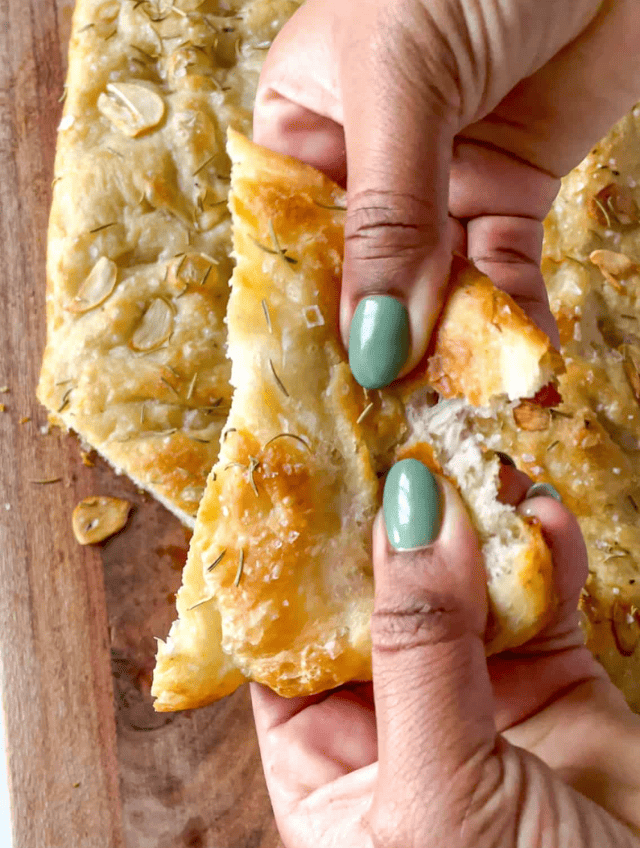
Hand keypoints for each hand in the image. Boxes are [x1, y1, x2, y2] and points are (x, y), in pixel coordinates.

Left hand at [251, 463, 639, 847]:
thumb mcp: (436, 797)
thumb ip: (419, 651)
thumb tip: (407, 511)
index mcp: (330, 771)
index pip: (287, 648)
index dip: (290, 566)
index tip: (300, 478)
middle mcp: (397, 724)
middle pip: (377, 601)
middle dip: (388, 526)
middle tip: (389, 439)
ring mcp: (480, 696)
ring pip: (461, 584)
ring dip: (470, 521)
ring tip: (469, 459)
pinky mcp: (559, 681)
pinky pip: (542, 594)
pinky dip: (543, 550)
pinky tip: (539, 513)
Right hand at [254, 0, 639, 386]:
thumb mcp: (400, 77)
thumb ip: (388, 214)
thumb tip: (373, 342)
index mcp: (308, 122)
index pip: (294, 238)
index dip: (306, 313)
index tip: (321, 386)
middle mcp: (368, 162)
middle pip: (365, 276)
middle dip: (383, 344)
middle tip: (396, 420)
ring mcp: (440, 182)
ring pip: (435, 286)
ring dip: (453, 347)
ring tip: (463, 410)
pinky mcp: (510, 192)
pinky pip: (502, 273)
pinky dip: (512, 320)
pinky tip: (517, 366)